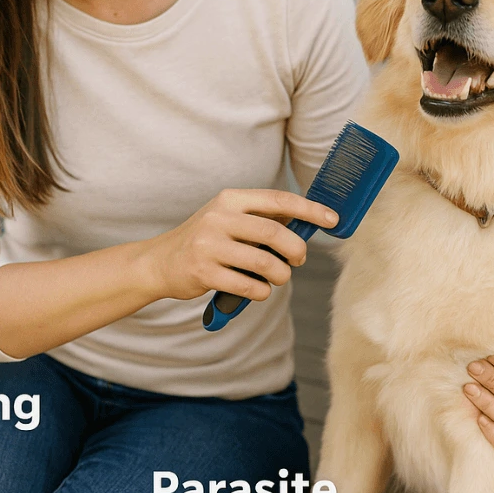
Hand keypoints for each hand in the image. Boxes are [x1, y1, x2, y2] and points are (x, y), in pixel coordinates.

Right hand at [141, 188, 338, 301]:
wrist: (159, 262)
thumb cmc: (205, 241)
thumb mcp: (228, 219)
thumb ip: (261, 219)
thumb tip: (305, 222)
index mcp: (230, 200)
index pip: (278, 200)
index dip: (310, 210)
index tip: (333, 219)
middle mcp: (219, 218)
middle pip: (275, 233)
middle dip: (296, 250)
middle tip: (298, 260)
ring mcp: (209, 245)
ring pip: (265, 263)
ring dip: (281, 276)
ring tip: (277, 278)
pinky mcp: (204, 272)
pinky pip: (249, 286)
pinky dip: (262, 292)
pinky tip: (258, 290)